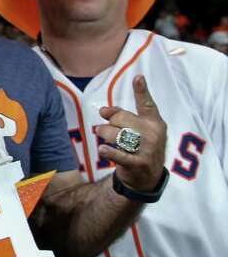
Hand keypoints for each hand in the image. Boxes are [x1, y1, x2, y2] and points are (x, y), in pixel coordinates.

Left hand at [95, 75, 167, 192]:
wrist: (146, 179)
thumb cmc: (139, 148)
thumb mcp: (138, 131)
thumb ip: (123, 117)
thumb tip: (103, 109)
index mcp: (155, 123)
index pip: (147, 104)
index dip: (141, 91)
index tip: (138, 77)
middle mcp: (153, 134)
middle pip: (122, 118)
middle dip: (109, 122)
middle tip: (106, 128)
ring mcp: (147, 149)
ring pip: (116, 134)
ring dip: (103, 134)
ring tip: (102, 137)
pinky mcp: (138, 163)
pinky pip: (119, 154)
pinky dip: (109, 152)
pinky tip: (103, 150)